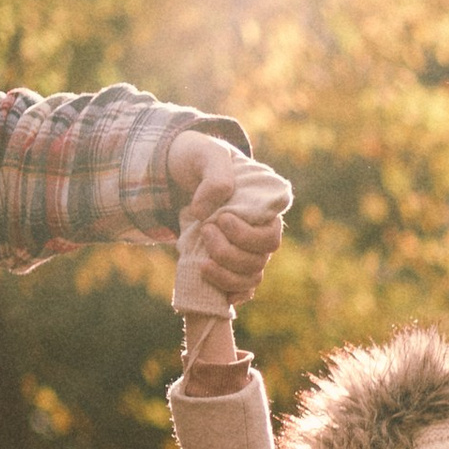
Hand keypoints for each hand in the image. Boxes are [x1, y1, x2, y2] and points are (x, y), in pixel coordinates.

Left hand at [169, 133, 290, 305]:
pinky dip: (228, 293)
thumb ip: (214, 177)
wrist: (177, 170)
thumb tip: (205, 214)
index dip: (248, 236)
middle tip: (205, 231)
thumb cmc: (199, 158)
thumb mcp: (206, 155)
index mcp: (263, 210)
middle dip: (230, 254)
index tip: (222, 219)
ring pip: (249, 279)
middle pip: (259, 261)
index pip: (271, 237)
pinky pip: (238, 289)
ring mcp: (243, 251)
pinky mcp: (225, 263)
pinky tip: (214, 289)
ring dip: (226, 276)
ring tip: (201, 262)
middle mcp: (257, 235)